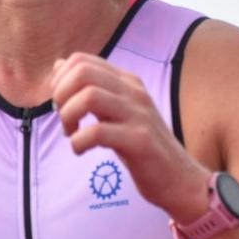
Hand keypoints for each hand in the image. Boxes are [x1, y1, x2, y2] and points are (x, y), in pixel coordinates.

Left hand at [51, 53, 212, 222]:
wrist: (179, 178)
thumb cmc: (142, 147)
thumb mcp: (115, 111)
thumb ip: (91, 89)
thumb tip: (59, 66)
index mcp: (127, 81)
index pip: (82, 60)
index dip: (60, 80)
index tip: (62, 104)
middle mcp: (133, 92)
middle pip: (83, 72)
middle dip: (61, 95)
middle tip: (65, 119)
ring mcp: (138, 114)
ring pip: (89, 96)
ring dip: (68, 116)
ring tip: (71, 134)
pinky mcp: (139, 140)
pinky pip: (98, 132)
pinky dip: (79, 142)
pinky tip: (81, 151)